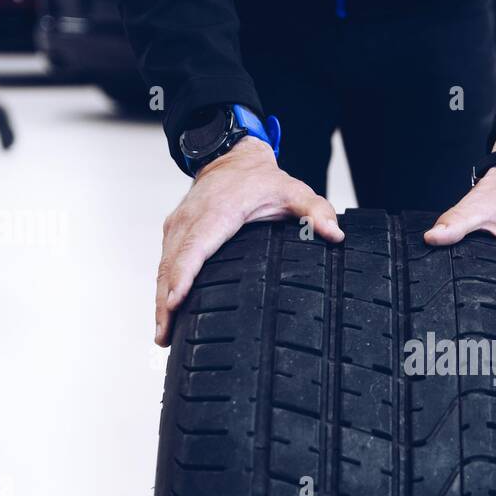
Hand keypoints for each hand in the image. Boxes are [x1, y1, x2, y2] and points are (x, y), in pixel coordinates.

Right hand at [154, 138, 343, 344]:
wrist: (232, 158)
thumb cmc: (263, 181)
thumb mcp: (294, 192)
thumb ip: (316, 212)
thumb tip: (335, 235)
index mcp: (218, 213)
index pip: (196, 248)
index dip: (183, 277)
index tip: (174, 303)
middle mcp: (191, 220)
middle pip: (172, 265)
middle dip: (166, 303)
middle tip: (165, 337)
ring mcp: (177, 226)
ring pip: (164, 267)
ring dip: (160, 301)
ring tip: (162, 335)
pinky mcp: (172, 232)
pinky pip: (165, 263)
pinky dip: (163, 288)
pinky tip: (166, 314)